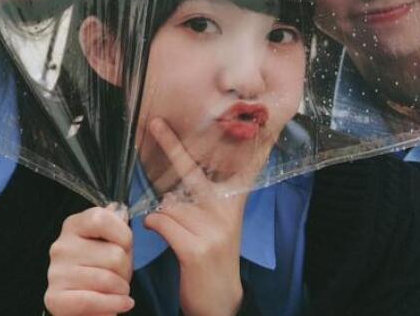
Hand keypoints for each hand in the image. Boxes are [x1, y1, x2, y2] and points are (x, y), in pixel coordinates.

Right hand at [44, 205, 134, 315]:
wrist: (80, 302)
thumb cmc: (97, 269)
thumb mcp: (108, 243)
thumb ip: (114, 225)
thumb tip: (120, 210)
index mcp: (73, 226)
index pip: (101, 218)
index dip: (122, 234)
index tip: (125, 246)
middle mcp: (61, 247)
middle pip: (113, 254)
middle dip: (126, 268)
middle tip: (121, 275)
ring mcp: (56, 273)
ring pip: (108, 279)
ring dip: (122, 289)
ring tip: (118, 290)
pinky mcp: (55, 299)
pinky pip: (94, 301)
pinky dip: (114, 304)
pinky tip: (122, 303)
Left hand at [143, 119, 246, 315]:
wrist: (218, 300)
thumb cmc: (209, 256)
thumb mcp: (218, 224)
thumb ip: (203, 199)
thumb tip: (174, 182)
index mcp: (233, 203)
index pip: (244, 169)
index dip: (253, 146)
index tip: (266, 123)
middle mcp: (226, 212)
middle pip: (192, 171)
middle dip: (171, 144)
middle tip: (154, 122)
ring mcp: (213, 230)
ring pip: (166, 205)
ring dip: (161, 216)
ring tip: (176, 233)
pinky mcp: (196, 248)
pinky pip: (160, 222)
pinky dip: (153, 226)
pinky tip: (161, 235)